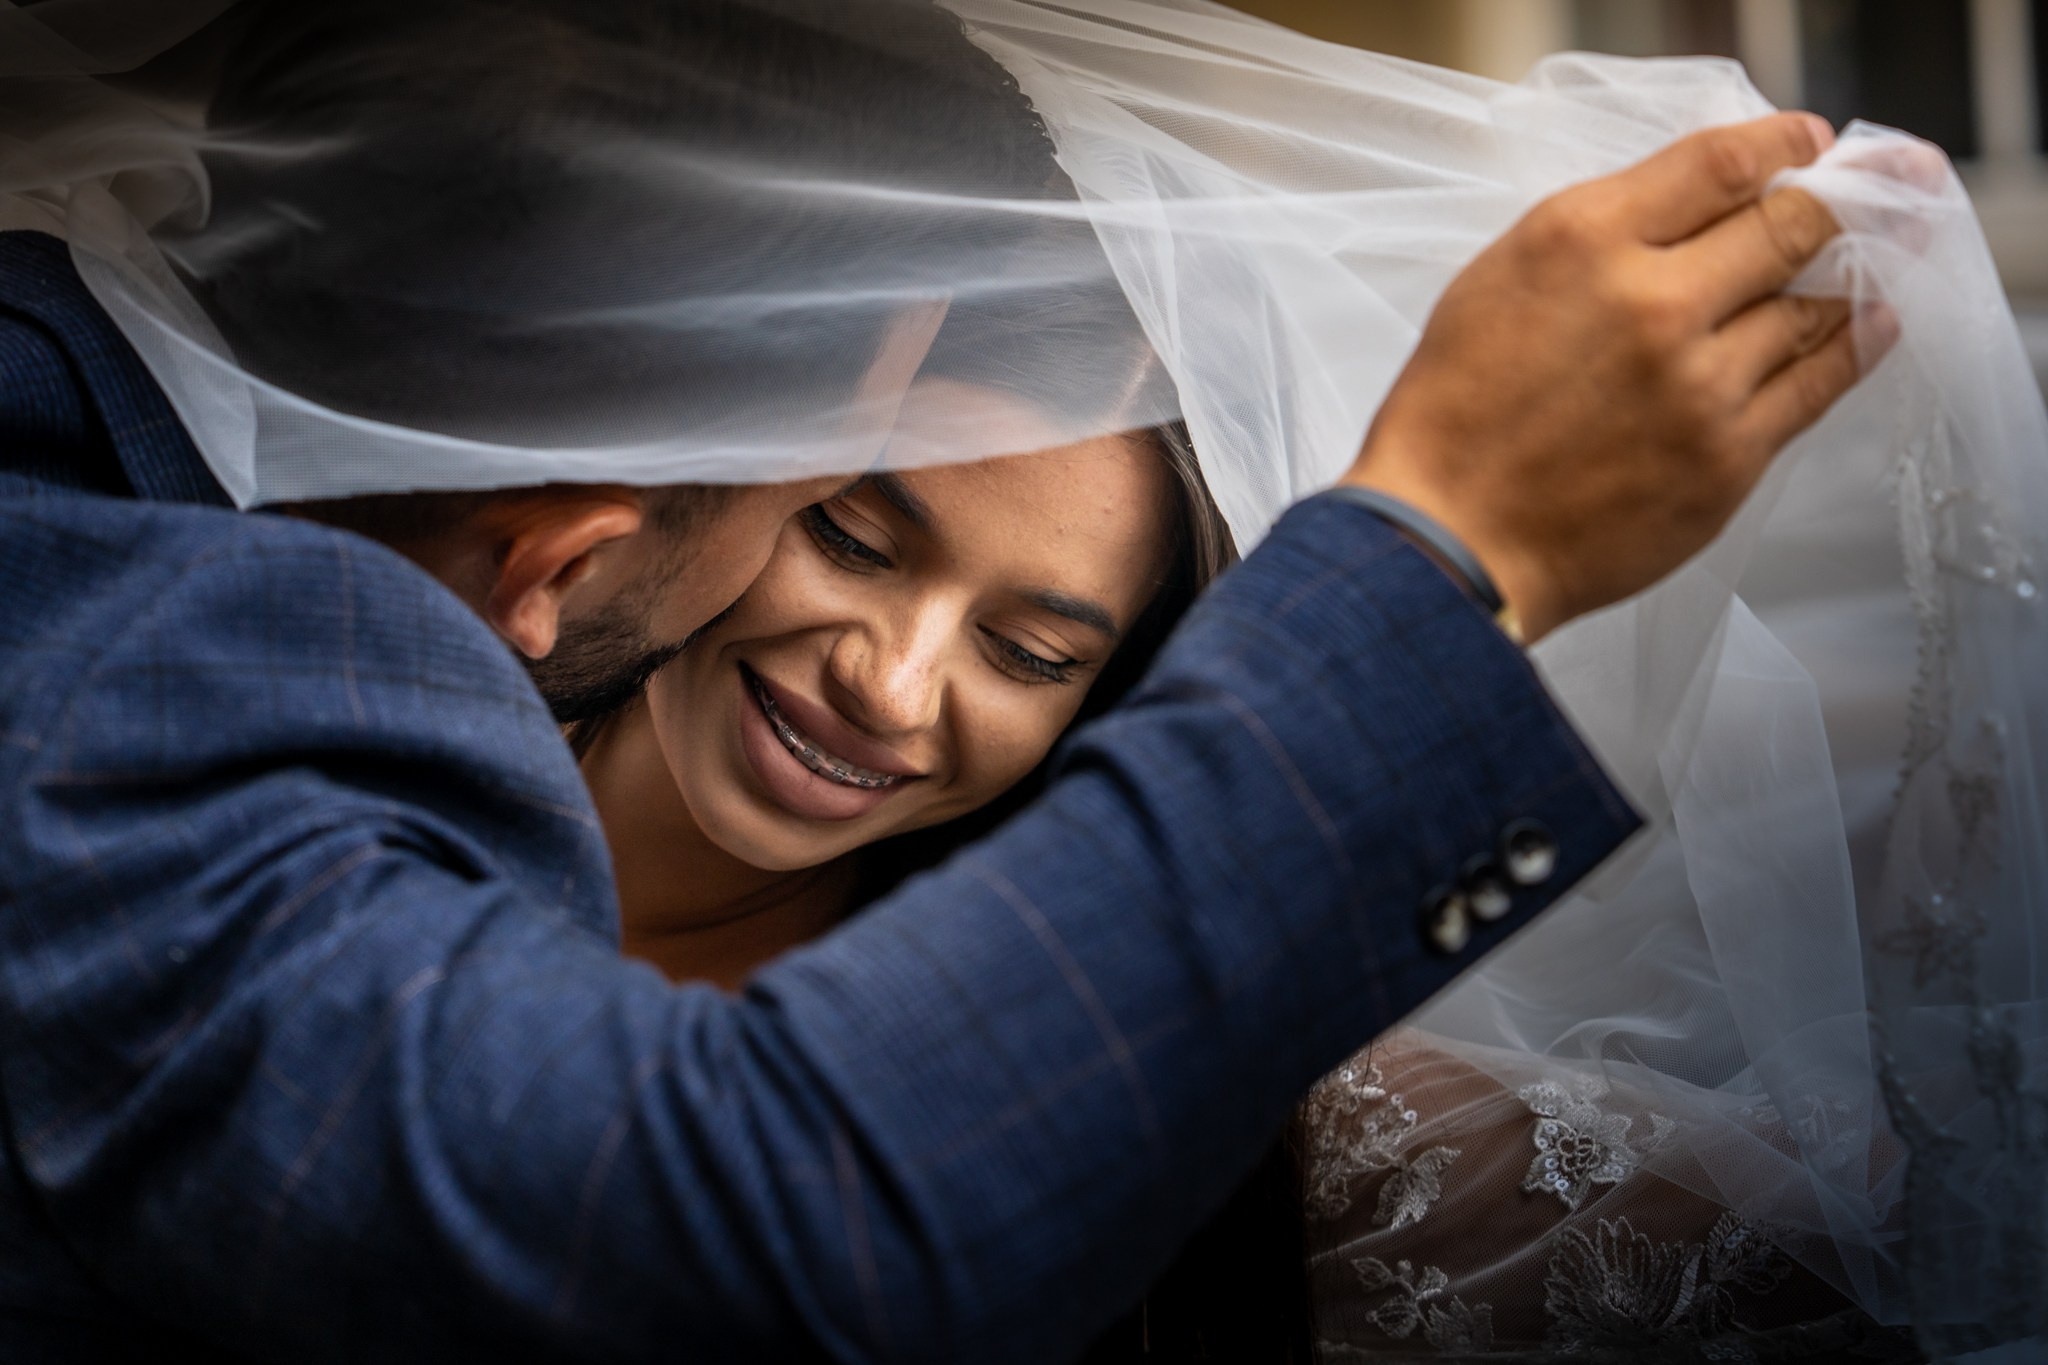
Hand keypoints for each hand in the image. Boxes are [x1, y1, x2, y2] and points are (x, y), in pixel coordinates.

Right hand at [1342, 112, 1898, 643]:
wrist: (1449, 538)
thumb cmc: (1459, 412)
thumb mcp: (1499, 279)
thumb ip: (1598, 233)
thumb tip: (1696, 208)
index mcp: (1581, 242)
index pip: (1718, 160)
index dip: (1780, 144)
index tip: (1805, 145)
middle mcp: (1651, 301)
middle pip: (1788, 225)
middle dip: (1833, 205)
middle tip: (1865, 197)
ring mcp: (1700, 383)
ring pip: (1815, 305)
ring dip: (1848, 275)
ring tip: (1869, 261)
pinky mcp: (1729, 456)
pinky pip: (1819, 384)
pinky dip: (1855, 345)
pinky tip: (1872, 323)